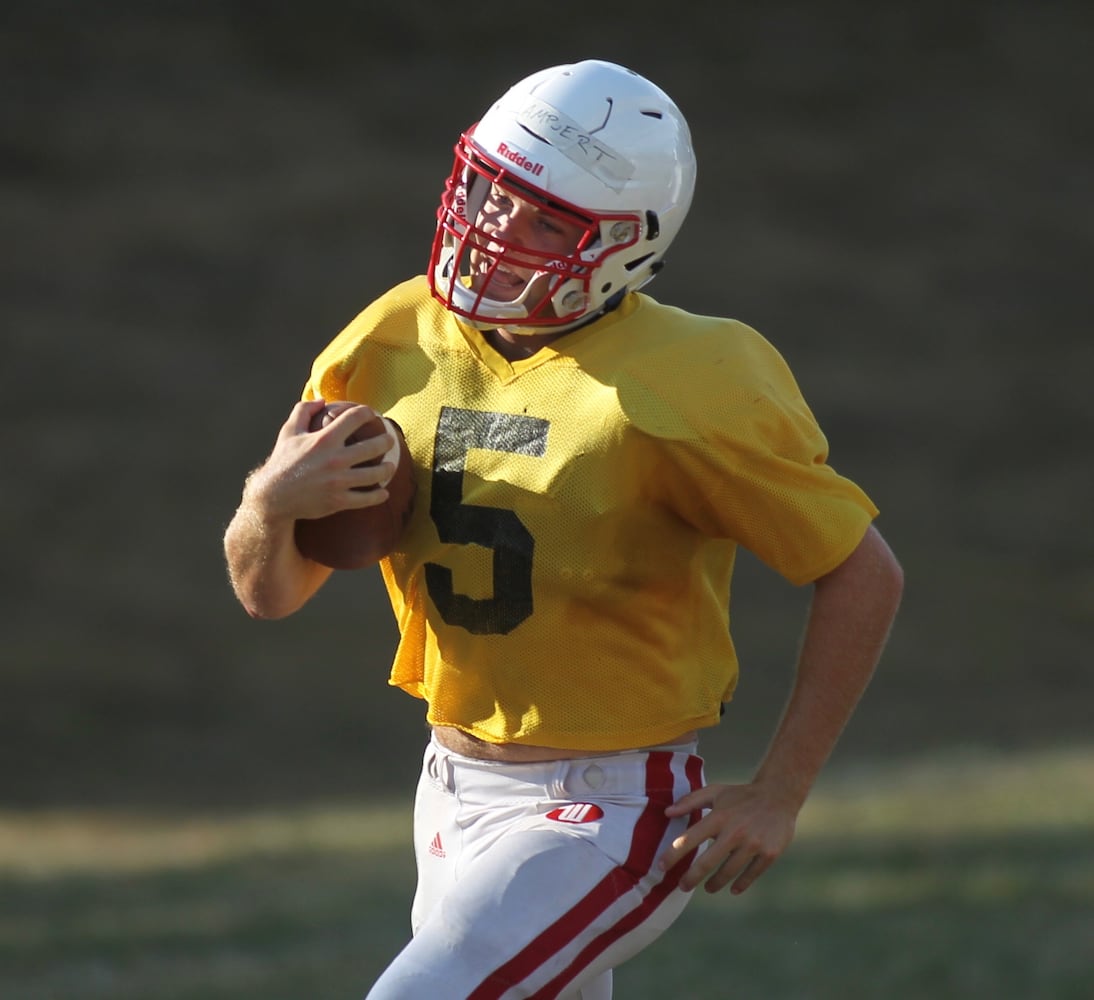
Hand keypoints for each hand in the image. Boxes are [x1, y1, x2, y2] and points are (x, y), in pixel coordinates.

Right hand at [249, 400, 395, 522]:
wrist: (273, 498)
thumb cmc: (283, 462)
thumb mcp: (289, 432)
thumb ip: (303, 411)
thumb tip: (322, 401)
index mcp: (324, 440)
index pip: (355, 418)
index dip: (367, 413)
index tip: (371, 415)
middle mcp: (334, 460)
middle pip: (374, 446)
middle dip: (386, 441)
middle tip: (389, 441)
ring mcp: (338, 482)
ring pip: (375, 474)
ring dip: (387, 469)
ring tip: (390, 466)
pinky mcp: (339, 501)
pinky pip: (367, 499)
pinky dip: (379, 496)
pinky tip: (383, 493)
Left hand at [659, 781, 798, 894]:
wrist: (779, 795)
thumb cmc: (741, 795)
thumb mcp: (715, 792)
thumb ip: (690, 801)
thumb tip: (667, 813)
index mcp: (719, 817)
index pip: (689, 839)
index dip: (673, 855)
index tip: (661, 867)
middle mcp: (734, 832)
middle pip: (707, 862)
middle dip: (691, 878)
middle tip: (682, 887)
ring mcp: (753, 844)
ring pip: (728, 872)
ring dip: (715, 884)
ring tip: (708, 888)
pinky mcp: (769, 854)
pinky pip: (751, 875)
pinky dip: (741, 884)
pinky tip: (732, 889)